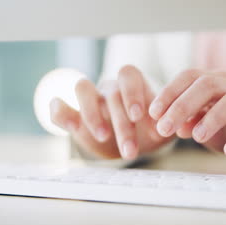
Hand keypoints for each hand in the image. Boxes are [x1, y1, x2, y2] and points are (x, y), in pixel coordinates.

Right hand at [50, 65, 171, 159]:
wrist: (135, 146)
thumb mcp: (164, 130)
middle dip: (121, 123)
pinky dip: (59, 112)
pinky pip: (58, 106)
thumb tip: (165, 126)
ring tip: (103, 137)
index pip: (128, 74)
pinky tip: (71, 126)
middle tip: (130, 150)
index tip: (138, 116)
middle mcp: (110, 88)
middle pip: (111, 92)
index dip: (132, 92)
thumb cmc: (151, 133)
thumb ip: (167, 125)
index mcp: (133, 86)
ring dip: (92, 113)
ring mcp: (90, 100)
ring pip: (82, 87)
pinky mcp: (73, 117)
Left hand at [148, 69, 225, 170]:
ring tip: (197, 137)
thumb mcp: (203, 122)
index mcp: (217, 82)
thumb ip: (187, 120)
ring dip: (214, 117)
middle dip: (183, 105)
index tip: (152, 113)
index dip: (169, 92)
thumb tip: (168, 126)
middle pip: (208, 84)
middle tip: (165, 128)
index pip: (190, 76)